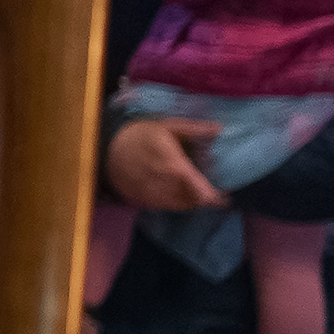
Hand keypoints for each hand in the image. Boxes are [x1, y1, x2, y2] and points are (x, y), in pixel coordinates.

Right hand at [103, 114, 225, 213]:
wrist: (108, 148)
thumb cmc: (141, 135)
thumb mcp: (168, 126)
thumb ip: (195, 129)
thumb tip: (219, 128)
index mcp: (172, 163)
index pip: (198, 188)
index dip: (214, 197)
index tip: (225, 196)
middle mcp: (163, 182)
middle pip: (192, 200)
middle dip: (206, 199)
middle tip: (213, 193)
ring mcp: (151, 193)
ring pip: (180, 206)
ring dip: (192, 202)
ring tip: (197, 193)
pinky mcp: (142, 199)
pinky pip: (166, 206)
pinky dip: (177, 203)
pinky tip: (178, 193)